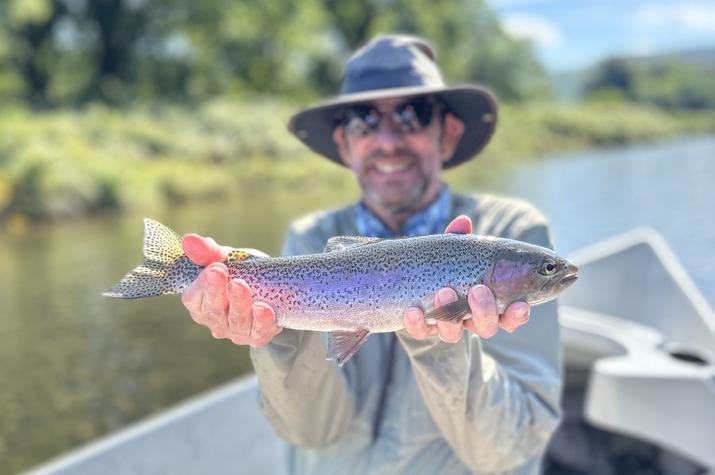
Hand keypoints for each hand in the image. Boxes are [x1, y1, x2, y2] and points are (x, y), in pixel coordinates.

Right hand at [180, 233, 281, 346]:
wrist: (273, 289)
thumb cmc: (242, 272)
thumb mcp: (226, 259)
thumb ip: (208, 251)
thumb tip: (189, 239)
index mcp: (200, 302)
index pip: (193, 298)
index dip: (202, 284)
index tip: (213, 267)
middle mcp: (215, 320)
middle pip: (213, 311)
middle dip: (216, 291)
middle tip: (220, 271)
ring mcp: (236, 331)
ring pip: (236, 321)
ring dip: (238, 303)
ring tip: (241, 285)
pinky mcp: (257, 336)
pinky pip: (259, 332)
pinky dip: (262, 321)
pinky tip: (264, 309)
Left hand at [402, 215, 530, 342]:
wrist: (412, 284)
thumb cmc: (446, 268)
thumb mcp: (455, 254)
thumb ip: (460, 241)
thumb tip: (463, 221)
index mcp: (488, 304)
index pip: (510, 316)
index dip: (517, 314)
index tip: (520, 304)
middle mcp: (470, 320)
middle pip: (486, 328)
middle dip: (485, 311)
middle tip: (478, 290)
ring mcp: (445, 326)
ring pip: (453, 334)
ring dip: (450, 316)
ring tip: (443, 292)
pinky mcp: (422, 329)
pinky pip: (420, 332)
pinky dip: (417, 323)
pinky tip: (412, 310)